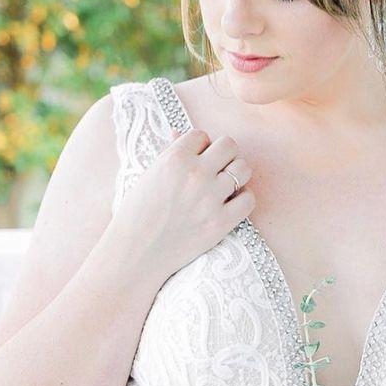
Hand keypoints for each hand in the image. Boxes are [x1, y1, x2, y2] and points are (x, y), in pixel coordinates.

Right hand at [117, 124, 255, 274]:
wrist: (137, 252)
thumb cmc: (138, 213)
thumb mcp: (149, 175)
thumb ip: (169, 153)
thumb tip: (182, 134)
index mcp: (174, 158)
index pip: (202, 135)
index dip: (200, 147)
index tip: (195, 161)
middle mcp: (195, 174)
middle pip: (229, 145)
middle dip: (224, 155)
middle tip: (216, 170)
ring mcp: (210, 198)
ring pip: (243, 169)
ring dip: (236, 174)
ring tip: (225, 185)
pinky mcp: (221, 223)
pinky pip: (249, 199)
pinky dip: (243, 199)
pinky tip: (230, 203)